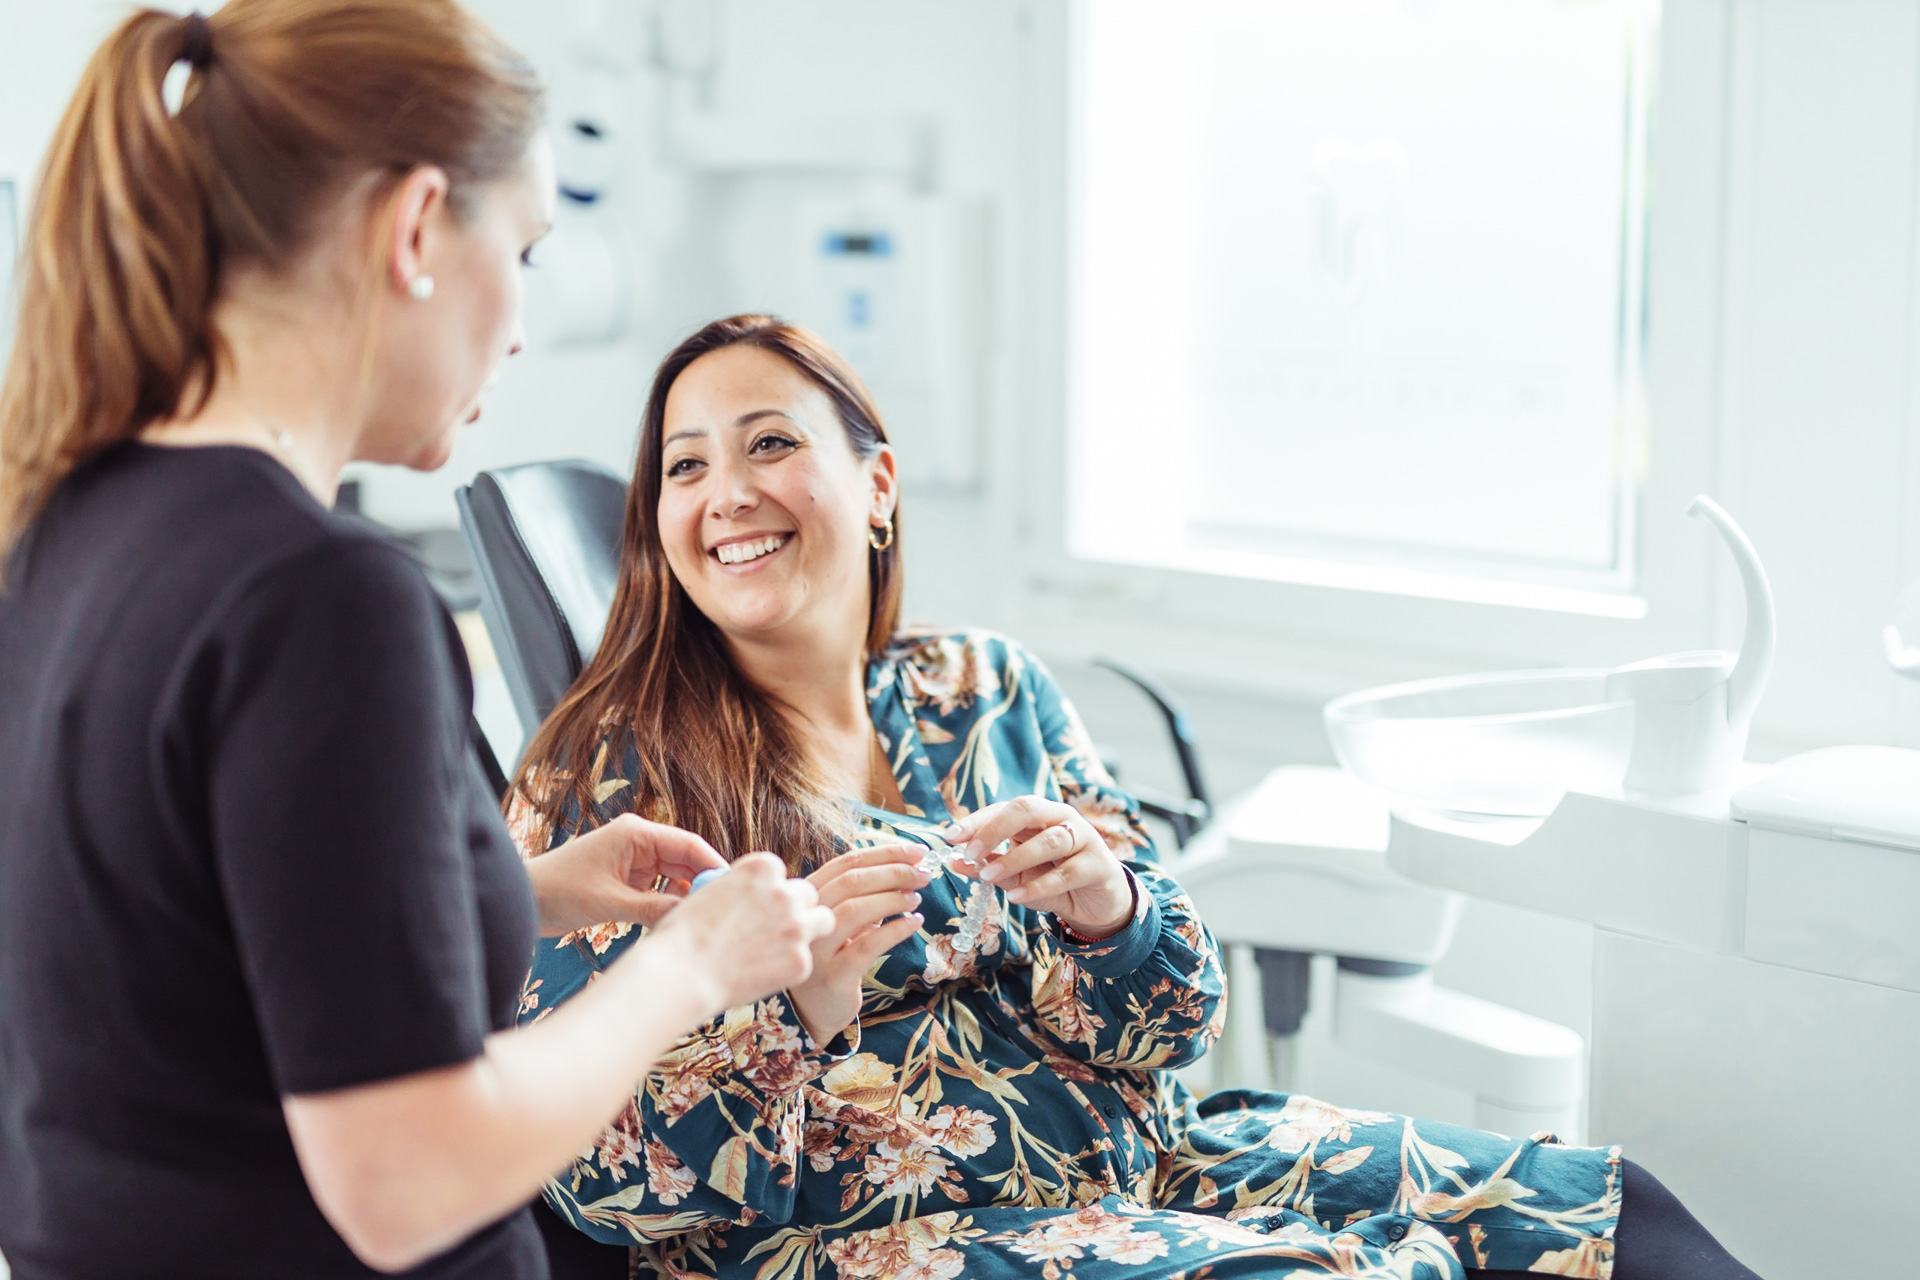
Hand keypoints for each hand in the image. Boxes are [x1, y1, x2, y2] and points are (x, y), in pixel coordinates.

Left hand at [525, 814, 727, 936]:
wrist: (521, 901)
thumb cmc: (559, 891)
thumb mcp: (610, 903)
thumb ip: (654, 909)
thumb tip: (693, 918)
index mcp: (637, 834)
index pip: (689, 845)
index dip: (714, 866)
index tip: (735, 890)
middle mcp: (639, 843)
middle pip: (685, 862)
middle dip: (702, 886)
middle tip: (723, 914)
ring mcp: (633, 862)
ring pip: (674, 879)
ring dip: (684, 899)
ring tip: (701, 923)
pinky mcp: (625, 881)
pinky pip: (658, 892)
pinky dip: (667, 906)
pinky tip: (675, 925)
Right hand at [643, 852, 837, 1015]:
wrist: (681, 973)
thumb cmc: (684, 934)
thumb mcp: (711, 892)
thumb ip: (742, 889)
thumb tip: (754, 896)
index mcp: (762, 868)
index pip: (781, 874)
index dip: (771, 892)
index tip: (759, 908)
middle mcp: (785, 892)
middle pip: (807, 895)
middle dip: (796, 910)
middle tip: (777, 930)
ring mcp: (797, 927)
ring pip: (823, 921)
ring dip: (808, 931)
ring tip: (784, 948)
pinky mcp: (801, 961)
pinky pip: (805, 960)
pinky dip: (790, 968)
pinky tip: (765, 975)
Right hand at [787, 844, 929, 1045]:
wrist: (813, 1010)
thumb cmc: (833, 955)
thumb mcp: (842, 919)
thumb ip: (864, 894)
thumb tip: (908, 865)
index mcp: (808, 896)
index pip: (846, 862)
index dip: (885, 853)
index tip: (918, 851)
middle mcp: (807, 919)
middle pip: (852, 881)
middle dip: (894, 872)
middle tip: (924, 874)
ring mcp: (817, 948)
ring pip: (856, 910)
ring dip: (893, 898)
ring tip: (917, 898)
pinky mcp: (832, 976)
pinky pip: (867, 946)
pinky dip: (895, 930)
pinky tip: (914, 923)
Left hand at [947, 798, 1132, 940]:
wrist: (1097, 904)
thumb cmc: (1053, 882)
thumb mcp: (1016, 877)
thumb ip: (989, 868)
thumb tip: (954, 862)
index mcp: (1038, 816)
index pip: (1004, 808)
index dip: (976, 820)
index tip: (949, 837)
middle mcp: (1061, 819)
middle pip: (1027, 809)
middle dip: (995, 829)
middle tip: (970, 852)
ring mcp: (1084, 839)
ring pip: (1048, 841)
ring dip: (1014, 859)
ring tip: (988, 876)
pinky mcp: (1099, 865)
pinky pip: (1067, 873)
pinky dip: (1039, 885)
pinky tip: (1017, 896)